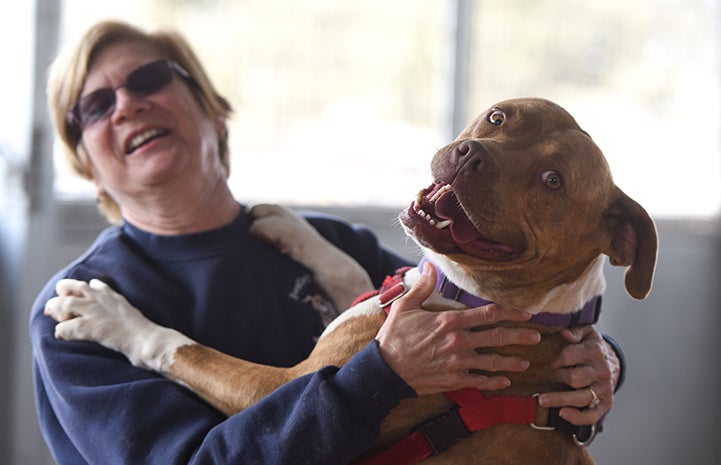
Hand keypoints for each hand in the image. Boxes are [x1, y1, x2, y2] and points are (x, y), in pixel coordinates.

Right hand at [375, 263, 540, 395]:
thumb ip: (422, 287)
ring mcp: (458, 362)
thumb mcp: (405, 306)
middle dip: (520, 336)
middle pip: (497, 337)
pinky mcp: (453, 380)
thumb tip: (429, 267)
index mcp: (450, 321)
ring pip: (493, 362)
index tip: (526, 313)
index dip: (511, 312)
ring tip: (525, 362)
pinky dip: (494, 382)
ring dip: (512, 362)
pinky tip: (504, 382)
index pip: (489, 314)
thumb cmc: (394, 336)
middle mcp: (459, 341)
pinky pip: (480, 381)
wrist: (385, 369)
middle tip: (537, 336)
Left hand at [537, 326, 618, 424]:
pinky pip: (592, 415)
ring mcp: (604, 389)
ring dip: (559, 400)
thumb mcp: (585, 332)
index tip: (549, 363)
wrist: (612, 362)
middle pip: (575, 378)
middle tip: (546, 376)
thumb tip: (565, 332)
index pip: (569, 355)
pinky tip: (562, 413)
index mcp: (595, 351)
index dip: (556, 360)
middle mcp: (602, 371)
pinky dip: (577, 417)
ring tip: (541, 400)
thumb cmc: (591, 346)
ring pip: (581, 398)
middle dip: (557, 377)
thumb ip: (575, 330)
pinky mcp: (606, 404)